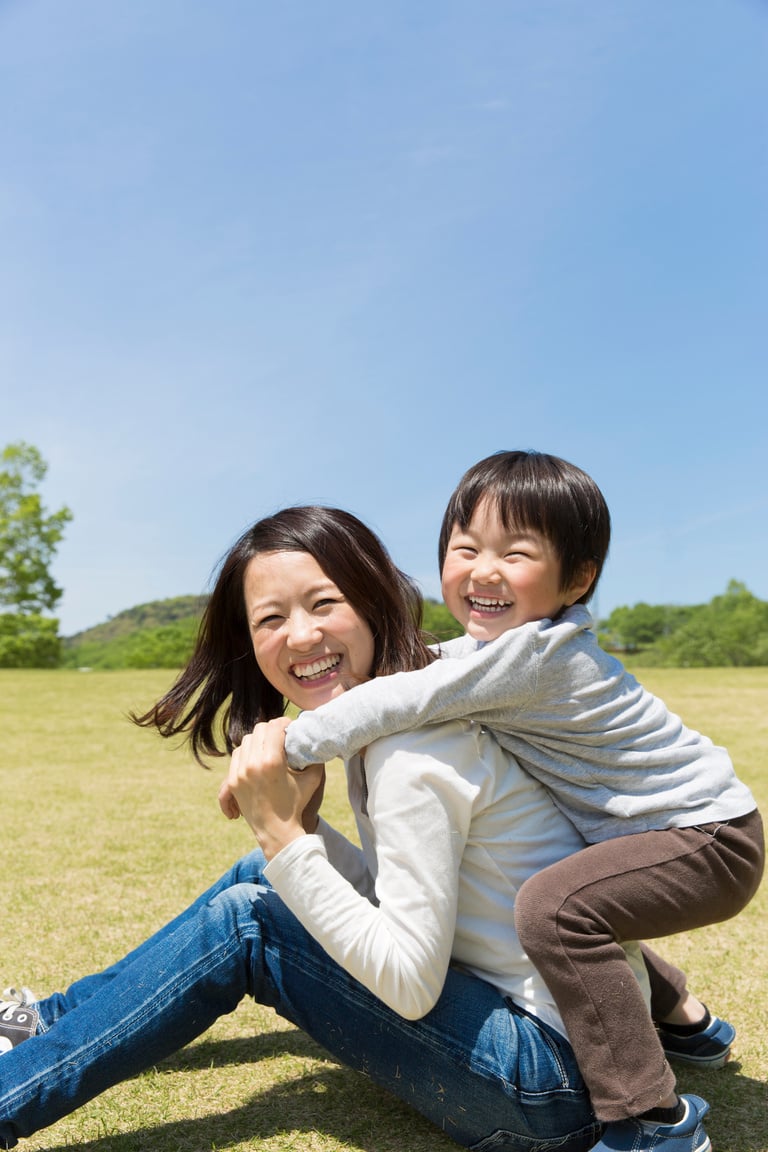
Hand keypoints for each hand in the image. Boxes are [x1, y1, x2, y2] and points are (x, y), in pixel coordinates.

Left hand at [222, 717, 324, 859]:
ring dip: (257, 741)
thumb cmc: (296, 805)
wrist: (277, 832)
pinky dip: (245, 754)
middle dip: (271, 730)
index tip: (290, 727)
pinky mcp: (233, 782)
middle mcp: (252, 764)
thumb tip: (315, 739)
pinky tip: (255, 758)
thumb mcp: (312, 779)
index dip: (285, 722)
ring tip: (268, 748)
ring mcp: (239, 773)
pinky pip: (236, 757)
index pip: (274, 727)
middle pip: (258, 730)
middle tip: (280, 736)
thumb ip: (314, 756)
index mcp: (272, 761)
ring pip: (245, 742)